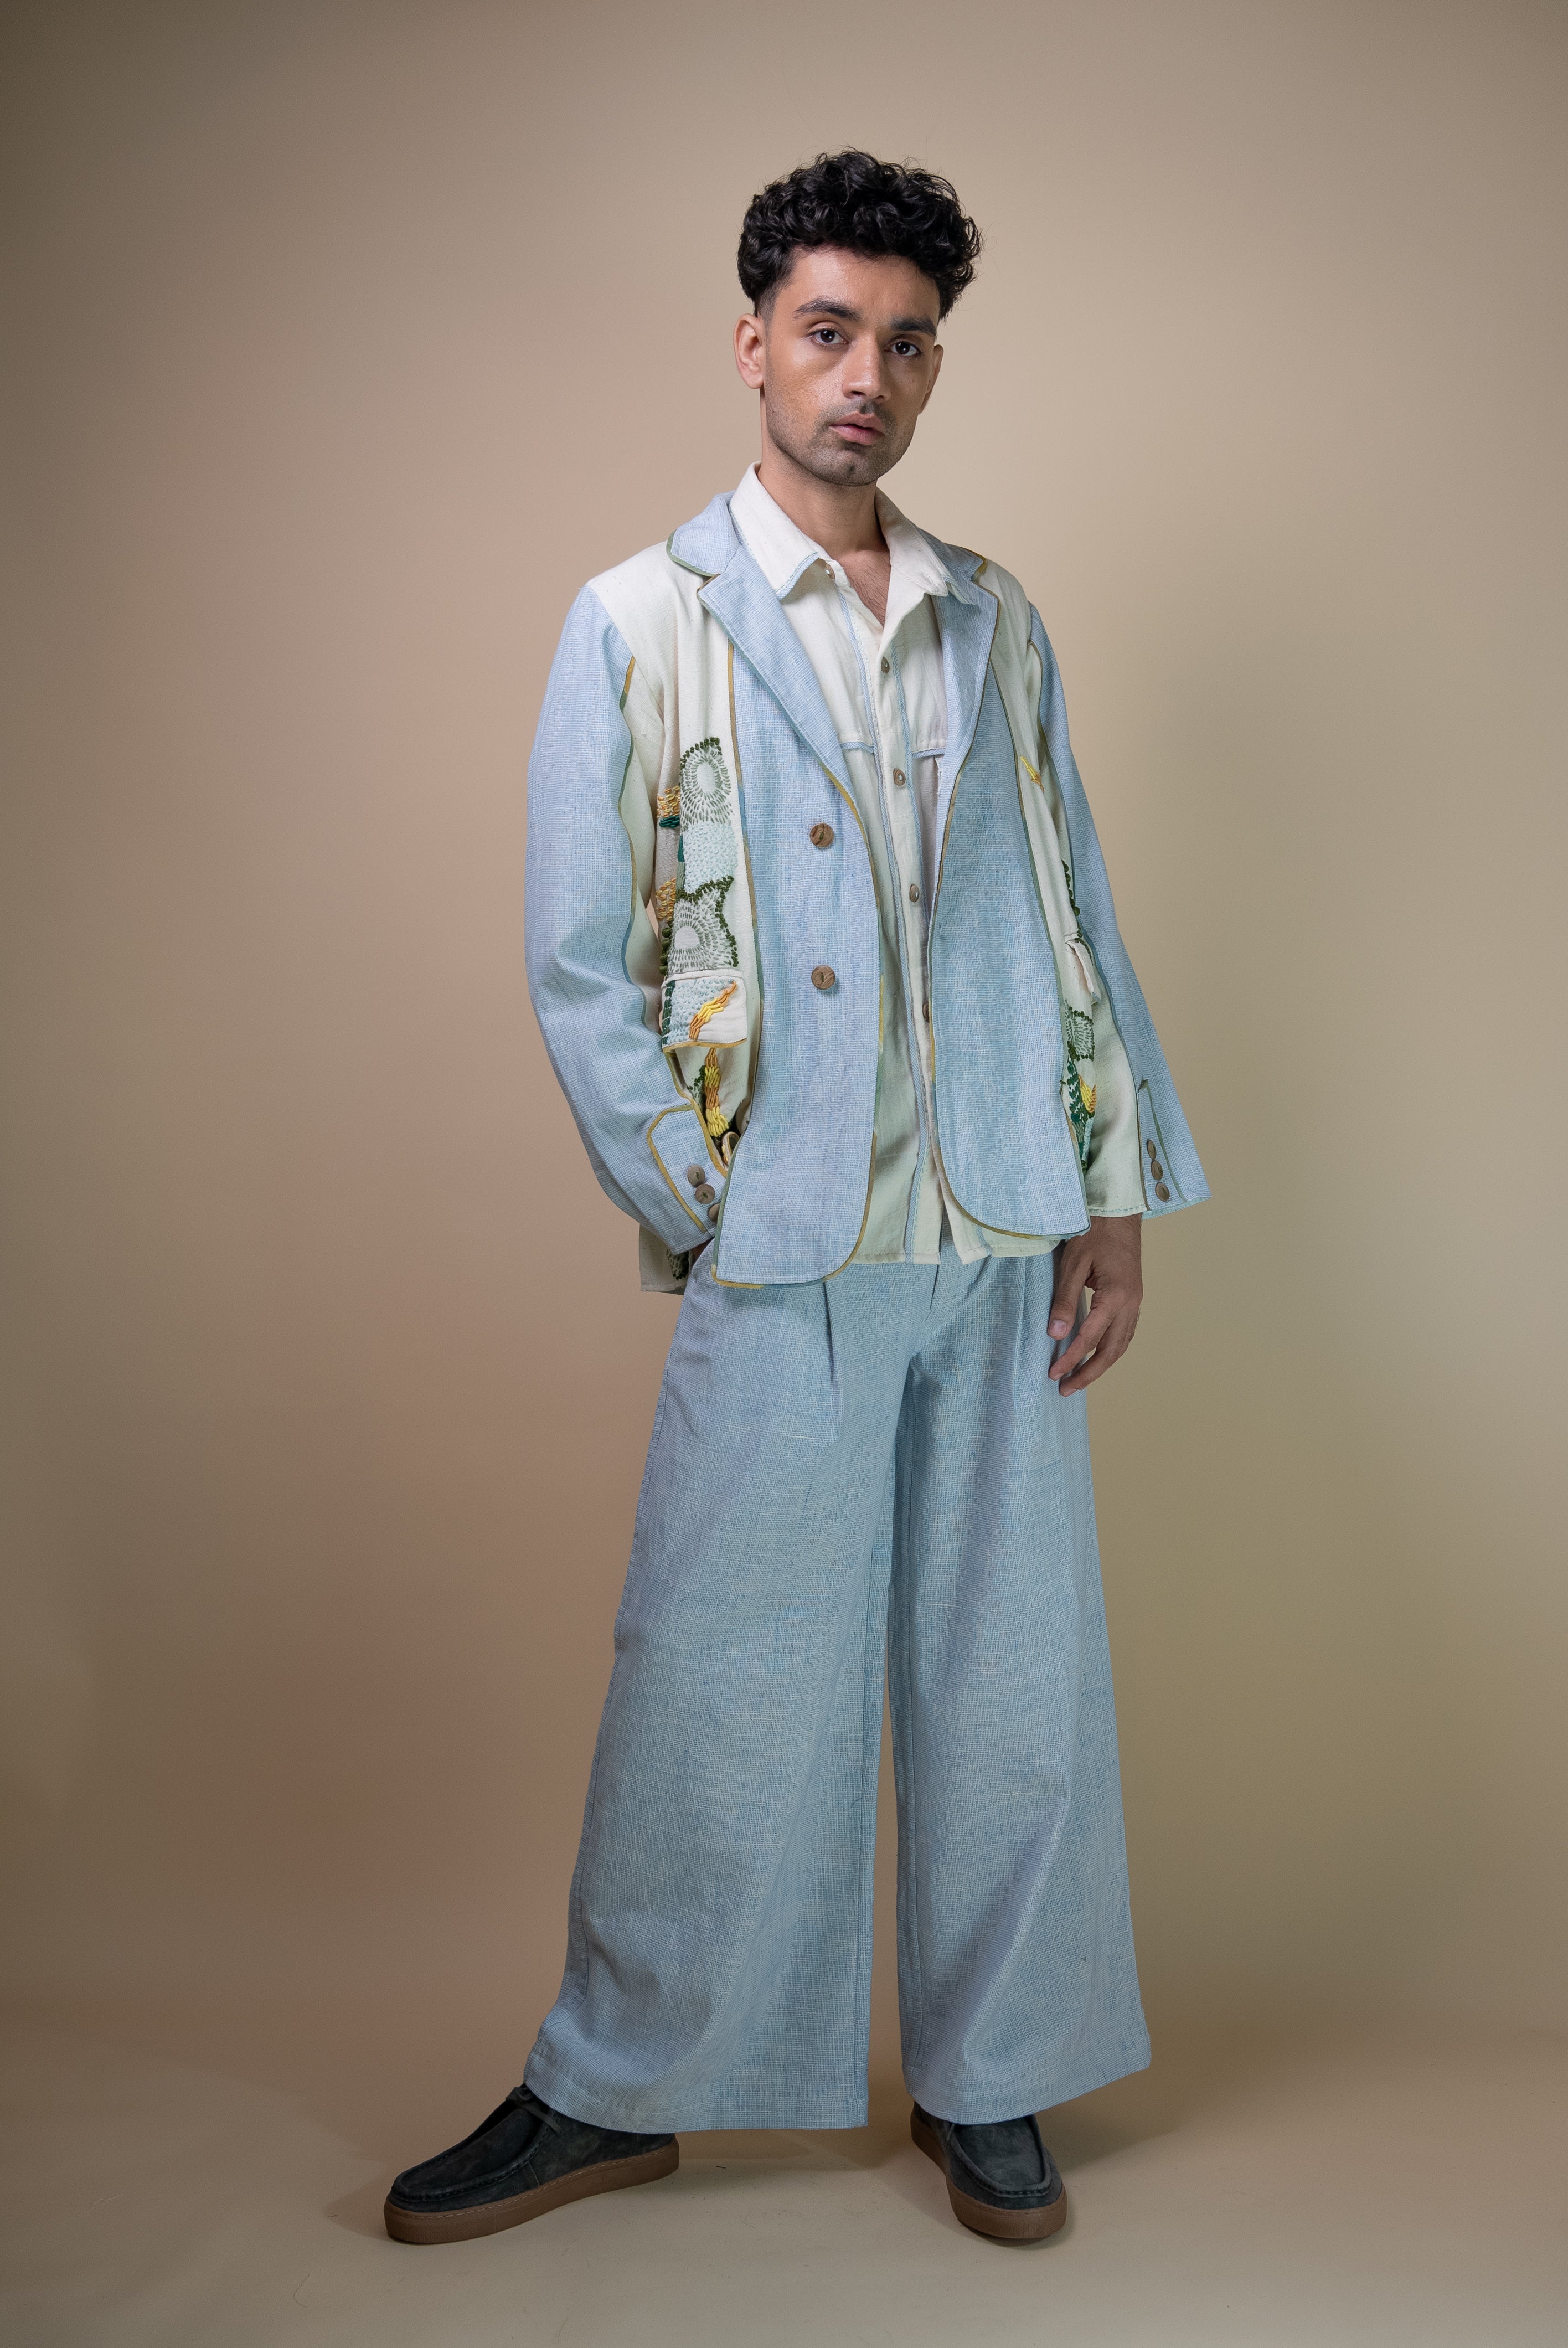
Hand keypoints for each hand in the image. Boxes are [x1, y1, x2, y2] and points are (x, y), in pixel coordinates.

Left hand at [1046, 1215, 1142, 1395]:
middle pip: (1111, 1351)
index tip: (1053, 1374)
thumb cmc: (1093, 1232)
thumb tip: (1055, 1334)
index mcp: (1115, 1296)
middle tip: (1066, 1389)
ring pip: (1121, 1344)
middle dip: (1089, 1373)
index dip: (1070, 1359)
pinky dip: (1112, 1350)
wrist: (1118, 1211)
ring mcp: (1136, 1302)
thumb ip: (1064, 1301)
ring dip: (1101, 1365)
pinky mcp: (1134, 1297)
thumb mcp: (1072, 1264)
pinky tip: (1099, 1355)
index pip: (1089, 1338)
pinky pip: (1125, 1333)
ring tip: (1080, 1379)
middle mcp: (1130, 1304)